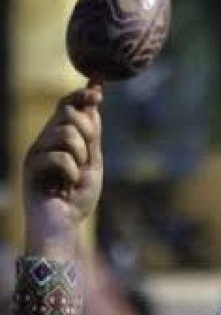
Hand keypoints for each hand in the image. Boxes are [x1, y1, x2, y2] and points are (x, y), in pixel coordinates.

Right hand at [22, 87, 103, 255]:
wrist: (64, 224)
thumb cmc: (77, 196)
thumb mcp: (92, 161)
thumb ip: (92, 134)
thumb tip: (93, 103)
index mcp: (59, 138)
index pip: (67, 106)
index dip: (81, 95)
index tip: (98, 90)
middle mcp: (44, 141)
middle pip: (67, 112)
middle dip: (87, 130)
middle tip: (87, 156)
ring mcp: (35, 152)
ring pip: (66, 132)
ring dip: (80, 155)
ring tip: (75, 175)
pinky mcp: (30, 167)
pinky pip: (60, 157)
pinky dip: (71, 172)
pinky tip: (65, 185)